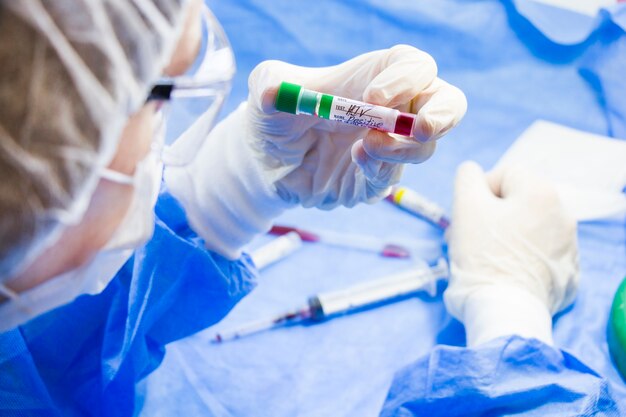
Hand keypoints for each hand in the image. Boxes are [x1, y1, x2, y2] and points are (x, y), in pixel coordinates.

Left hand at [246, 44, 466, 208]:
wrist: (265, 161)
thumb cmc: (274, 113)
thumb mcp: (265, 88)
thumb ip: (270, 83)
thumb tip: (275, 93)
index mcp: (373, 77)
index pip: (414, 67)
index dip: (406, 78)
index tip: (375, 97)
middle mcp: (390, 110)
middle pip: (445, 104)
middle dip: (443, 114)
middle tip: (422, 127)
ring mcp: (386, 147)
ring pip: (423, 148)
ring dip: (400, 149)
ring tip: (364, 146)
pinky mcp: (373, 180)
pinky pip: (390, 179)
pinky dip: (379, 171)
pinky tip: (355, 160)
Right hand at [444, 161, 578, 345]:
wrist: (504, 310)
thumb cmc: (483, 254)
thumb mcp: (465, 205)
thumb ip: (467, 177)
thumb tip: (473, 173)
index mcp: (542, 192)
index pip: (504, 174)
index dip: (479, 194)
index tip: (468, 218)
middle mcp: (564, 214)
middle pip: (517, 203)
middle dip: (491, 216)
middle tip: (471, 238)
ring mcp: (569, 246)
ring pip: (527, 229)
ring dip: (505, 236)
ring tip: (485, 259)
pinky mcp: (567, 274)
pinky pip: (538, 255)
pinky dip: (521, 258)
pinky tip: (505, 273)